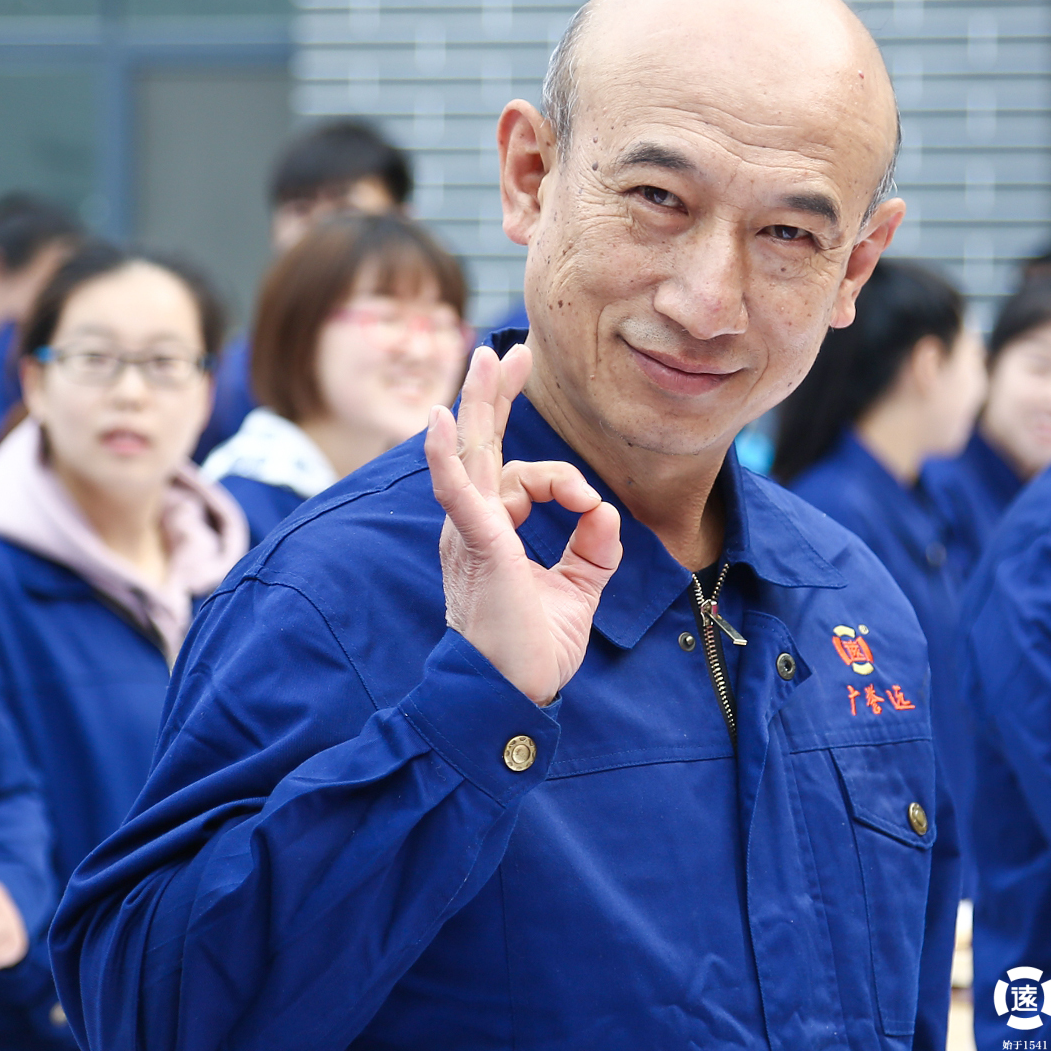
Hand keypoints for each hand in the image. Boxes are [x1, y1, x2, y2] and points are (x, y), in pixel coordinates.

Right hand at [426, 343, 621, 705]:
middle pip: (483, 447)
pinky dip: (448, 455)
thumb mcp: (576, 594)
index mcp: (494, 536)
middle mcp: (474, 526)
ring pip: (477, 454)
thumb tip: (607, 511)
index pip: (514, 476)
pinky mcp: (477, 544)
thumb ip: (592, 552)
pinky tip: (443, 419)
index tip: (589, 503)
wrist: (510, 698)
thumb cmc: (531, 653)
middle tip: (510, 352)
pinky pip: (458, 491)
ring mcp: (471, 532)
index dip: (559, 476)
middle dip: (496, 396)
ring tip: (492, 359)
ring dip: (485, 404)